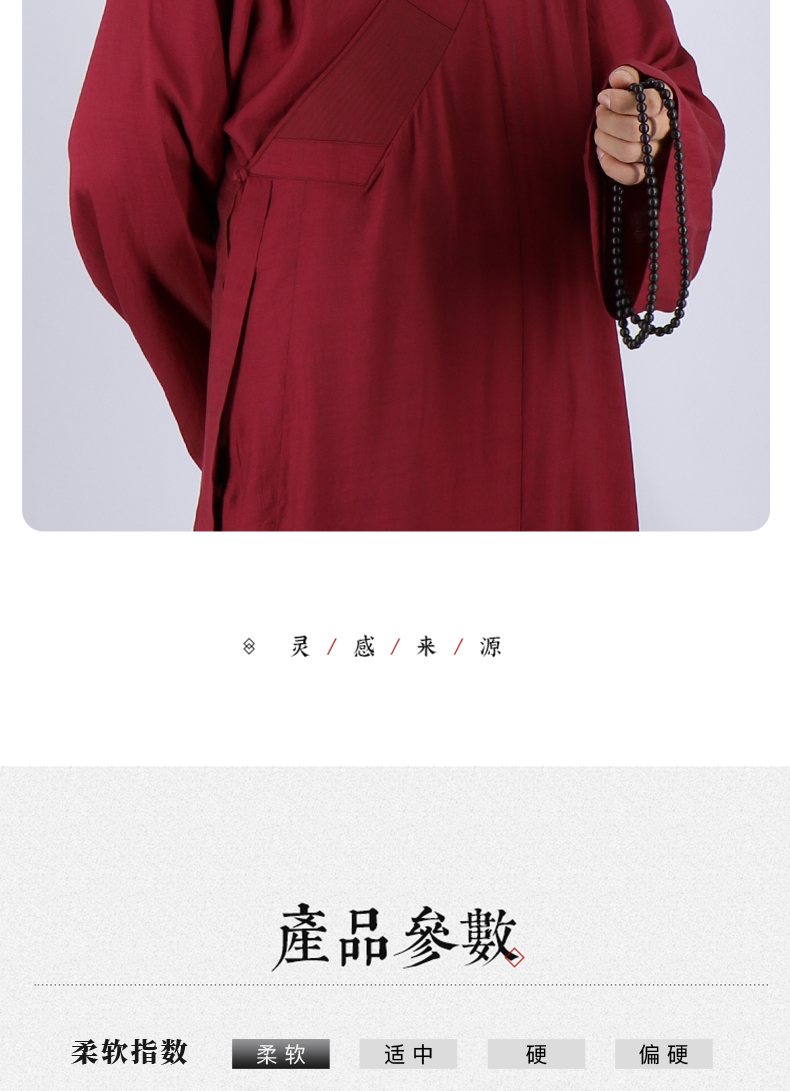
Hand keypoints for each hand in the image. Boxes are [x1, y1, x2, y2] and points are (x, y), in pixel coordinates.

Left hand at [594, 66, 669, 184]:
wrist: (647, 120)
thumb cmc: (637, 99)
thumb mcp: (635, 80)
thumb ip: (627, 75)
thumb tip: (618, 79)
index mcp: (665, 103)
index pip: (648, 103)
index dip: (620, 101)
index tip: (604, 97)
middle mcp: (664, 129)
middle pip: (633, 130)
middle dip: (608, 121)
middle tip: (599, 113)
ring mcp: (656, 153)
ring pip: (628, 152)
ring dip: (605, 141)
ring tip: (599, 132)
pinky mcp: (646, 172)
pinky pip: (630, 176)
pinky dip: (610, 166)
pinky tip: (602, 153)